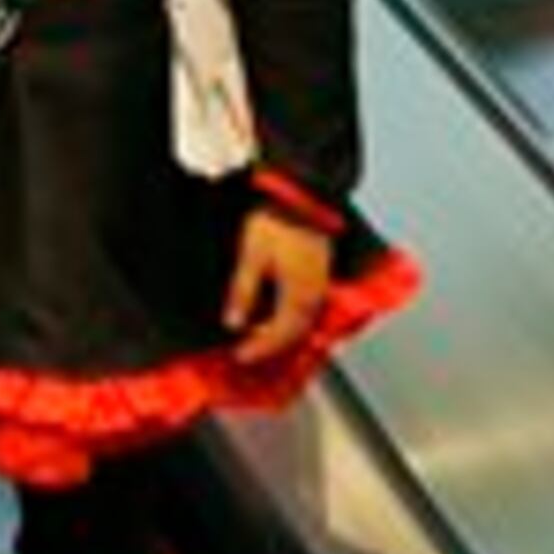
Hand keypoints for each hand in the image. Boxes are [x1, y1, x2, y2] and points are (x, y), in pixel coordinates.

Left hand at [221, 209, 334, 363]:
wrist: (301, 196)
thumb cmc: (276, 222)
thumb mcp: (252, 257)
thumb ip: (243, 292)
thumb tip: (233, 322)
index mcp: (299, 296)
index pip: (280, 335)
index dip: (259, 349)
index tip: (240, 356)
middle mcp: (314, 296)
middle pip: (293, 334)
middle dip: (269, 345)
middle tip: (246, 349)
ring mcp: (320, 286)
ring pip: (301, 323)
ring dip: (280, 333)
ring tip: (256, 335)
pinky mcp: (319, 276)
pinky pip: (306, 309)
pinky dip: (288, 318)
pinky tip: (272, 313)